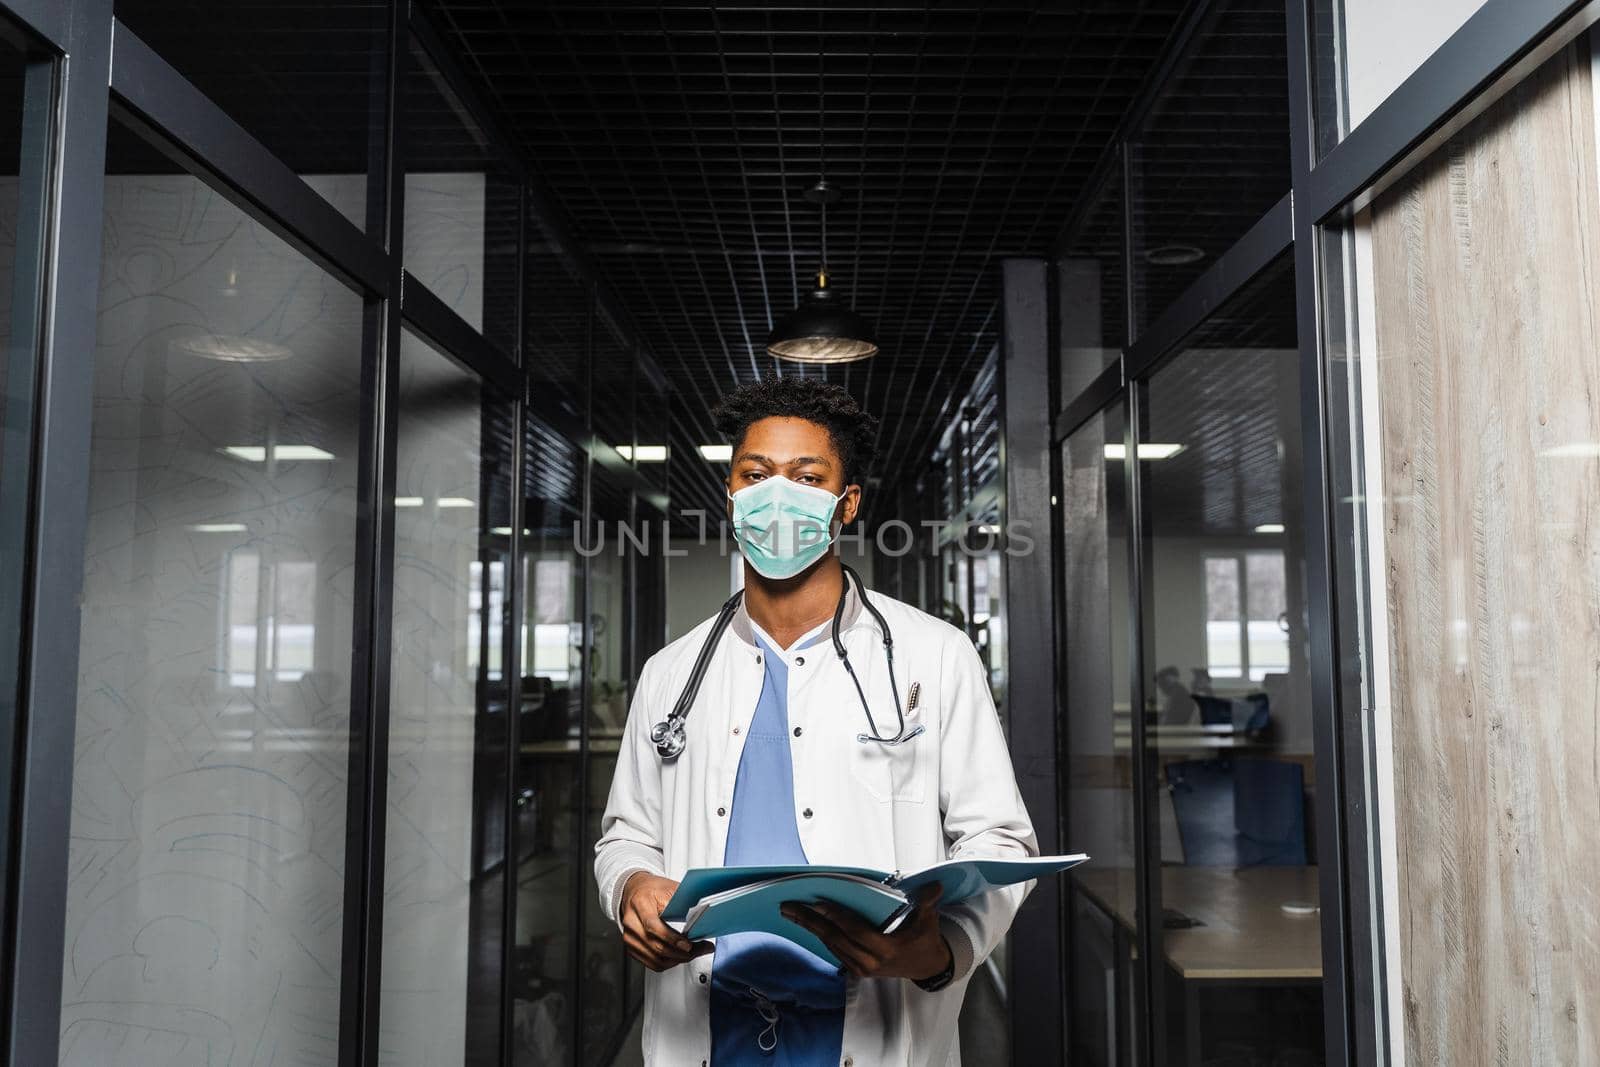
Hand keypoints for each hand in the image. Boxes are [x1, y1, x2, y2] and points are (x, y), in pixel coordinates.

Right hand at [619, 872, 713, 971]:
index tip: (689, 944)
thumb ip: (683, 901)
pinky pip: (652, 963)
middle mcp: (632, 922)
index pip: (653, 926)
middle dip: (681, 953)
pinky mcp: (631, 948)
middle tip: (700, 949)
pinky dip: (669, 963)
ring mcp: (629, 937)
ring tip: (694, 953)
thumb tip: (702, 913)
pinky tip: (680, 956)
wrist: (633, 891)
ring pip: (656, 959)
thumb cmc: (651, 889)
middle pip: (655, 946)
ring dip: (678, 960)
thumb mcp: (668, 888)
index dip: (672, 938)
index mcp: (640, 904)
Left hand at [780, 883, 952, 981]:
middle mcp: (870, 962)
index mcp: (886, 950)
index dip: (836, 916)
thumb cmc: (925, 940)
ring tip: (790, 911)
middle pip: (835, 938)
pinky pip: (834, 950)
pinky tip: (806, 923)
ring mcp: (861, 968)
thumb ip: (927, 903)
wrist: (926, 967)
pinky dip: (819, 935)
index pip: (855, 931)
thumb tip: (933, 886)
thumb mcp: (928, 921)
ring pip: (830, 945)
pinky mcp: (856, 970)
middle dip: (810, 921)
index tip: (818, 902)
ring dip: (809, 928)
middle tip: (788, 906)